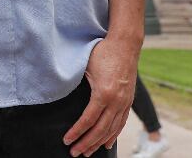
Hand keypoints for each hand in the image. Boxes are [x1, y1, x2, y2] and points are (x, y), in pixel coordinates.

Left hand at [63, 37, 138, 156]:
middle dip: (86, 144)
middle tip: (74, 153)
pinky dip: (113, 135)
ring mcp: (124, 103)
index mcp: (103, 93)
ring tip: (87, 153)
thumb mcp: (86, 66)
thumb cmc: (103, 52)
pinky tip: (107, 143)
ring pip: (111, 130)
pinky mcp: (128, 101)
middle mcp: (116, 102)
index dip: (76, 132)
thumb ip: (78, 82)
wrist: (125, 44)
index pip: (87, 120)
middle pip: (100, 130)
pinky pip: (121, 123)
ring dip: (98, 143)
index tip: (67, 140)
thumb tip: (63, 93)